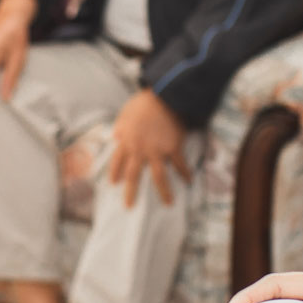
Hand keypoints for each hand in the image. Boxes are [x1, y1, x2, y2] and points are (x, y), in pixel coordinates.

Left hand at [107, 89, 189, 207]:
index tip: (114, 183)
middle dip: (131, 193)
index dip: (114, 173)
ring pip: (159, 177)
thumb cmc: (143, 103)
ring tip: (168, 203)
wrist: (164, 95)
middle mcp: (140, 150)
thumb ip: (120, 126)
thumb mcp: (124, 113)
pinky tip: (189, 181)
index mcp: (126, 141)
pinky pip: (180, 165)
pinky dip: (185, 173)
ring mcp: (157, 150)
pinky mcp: (173, 147)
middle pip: (133, 176)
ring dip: (163, 192)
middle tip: (129, 206)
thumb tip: (115, 136)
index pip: (117, 162)